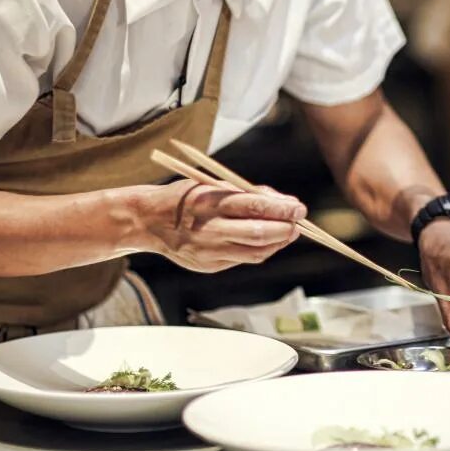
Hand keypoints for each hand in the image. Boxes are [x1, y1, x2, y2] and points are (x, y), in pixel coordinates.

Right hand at [134, 179, 306, 271]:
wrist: (149, 222)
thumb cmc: (186, 198)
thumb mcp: (213, 184)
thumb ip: (248, 193)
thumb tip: (284, 202)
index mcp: (210, 202)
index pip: (255, 206)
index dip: (282, 209)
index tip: (299, 208)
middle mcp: (209, 229)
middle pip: (258, 234)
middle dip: (285, 229)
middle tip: (299, 223)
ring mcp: (209, 251)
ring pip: (255, 253)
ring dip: (277, 243)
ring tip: (288, 232)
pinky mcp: (209, 266)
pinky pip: (243, 259)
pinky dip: (260, 251)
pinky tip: (267, 242)